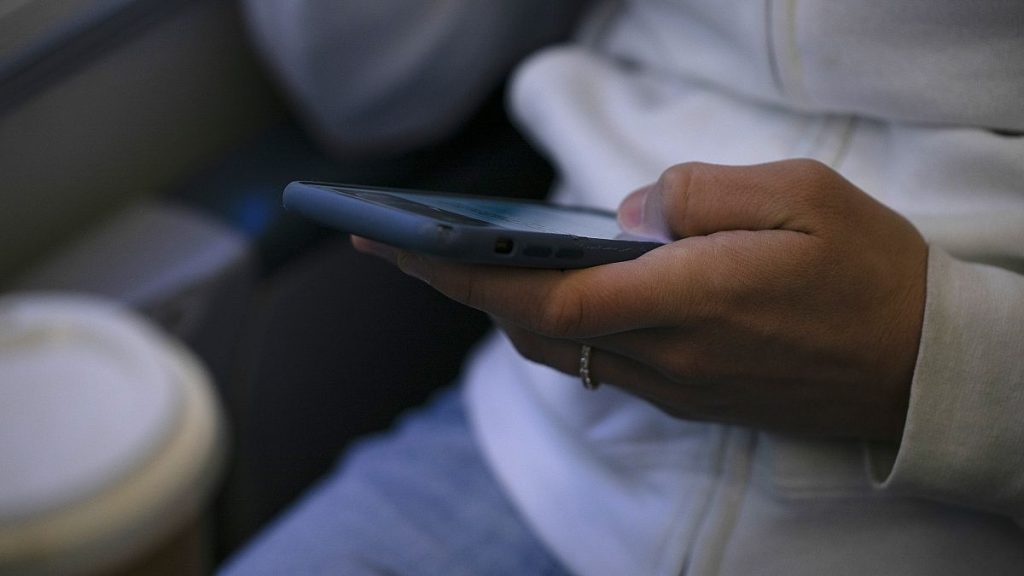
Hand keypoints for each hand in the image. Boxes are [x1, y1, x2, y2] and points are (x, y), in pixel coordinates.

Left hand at [355, 160, 927, 441]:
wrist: (924, 367)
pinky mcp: (691, 396)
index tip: (404, 246)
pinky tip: (538, 296)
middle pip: (534, 331)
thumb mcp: (800, 194)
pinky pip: (598, 363)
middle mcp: (670, 357)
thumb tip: (626, 211)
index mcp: (692, 301)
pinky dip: (551, 328)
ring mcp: (677, 385)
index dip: (466, 275)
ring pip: (560, 352)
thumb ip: (700, 194)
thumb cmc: (871, 271)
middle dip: (457, 288)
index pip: (548, 299)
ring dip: (497, 310)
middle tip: (397, 247)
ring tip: (452, 266)